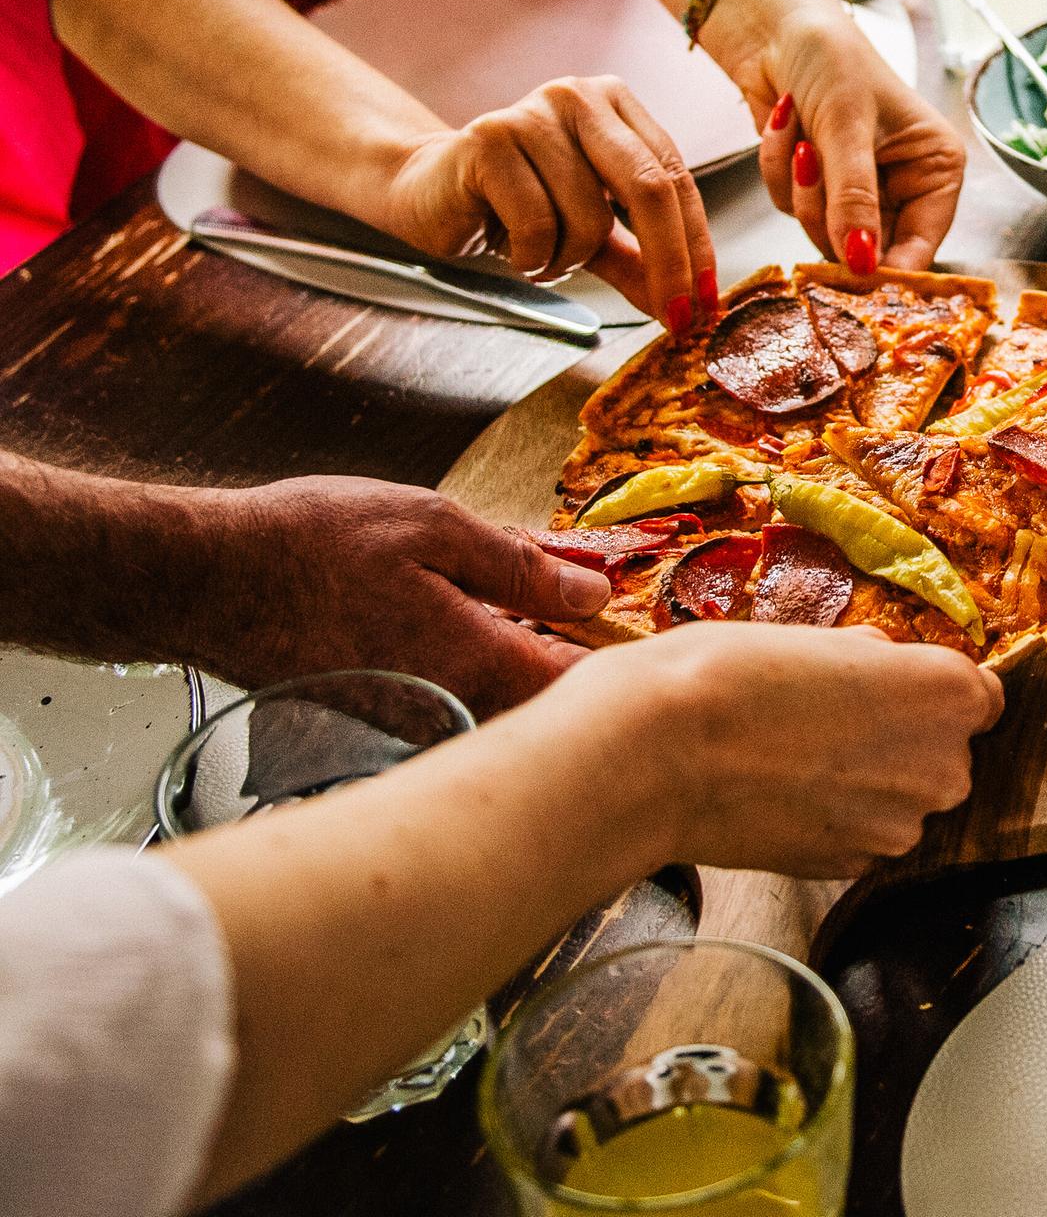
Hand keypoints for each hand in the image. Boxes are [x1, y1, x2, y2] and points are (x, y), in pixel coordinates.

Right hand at [192, 478, 610, 717]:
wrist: (205, 582)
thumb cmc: (310, 546)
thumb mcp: (432, 526)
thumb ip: (520, 564)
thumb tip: (590, 590)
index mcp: (474, 661)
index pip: (577, 687)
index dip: (617, 659)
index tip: (639, 630)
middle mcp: (448, 708)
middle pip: (544, 707)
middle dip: (576, 664)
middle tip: (592, 615)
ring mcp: (411, 722)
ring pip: (499, 705)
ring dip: (524, 664)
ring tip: (535, 614)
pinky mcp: (379, 719)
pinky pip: (455, 701)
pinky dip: (477, 666)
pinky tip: (471, 622)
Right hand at [379, 77, 716, 332]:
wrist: (426, 191)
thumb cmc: (513, 205)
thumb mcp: (589, 233)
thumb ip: (639, 260)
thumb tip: (687, 303)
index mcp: (616, 106)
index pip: (675, 177)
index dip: (696, 244)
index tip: (704, 301)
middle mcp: (579, 97)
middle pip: (650, 187)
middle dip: (668, 263)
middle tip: (674, 318)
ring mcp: (533, 113)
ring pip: (590, 216)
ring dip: (569, 257)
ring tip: (538, 249)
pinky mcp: (488, 139)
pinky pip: (538, 223)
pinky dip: (531, 254)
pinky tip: (509, 242)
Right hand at [557, 623, 1002, 878]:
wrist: (655, 755)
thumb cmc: (728, 676)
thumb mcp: (813, 635)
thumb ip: (871, 660)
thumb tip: (882, 667)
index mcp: (945, 694)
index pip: (982, 696)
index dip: (935, 690)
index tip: (897, 687)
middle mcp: (942, 767)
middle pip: (944, 750)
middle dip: (901, 736)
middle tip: (829, 714)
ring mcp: (897, 828)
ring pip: (901, 797)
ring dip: (866, 781)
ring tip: (792, 753)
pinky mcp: (850, 869)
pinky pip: (861, 835)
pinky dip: (834, 818)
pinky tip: (779, 790)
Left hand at [742, 0, 965, 271]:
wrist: (775, 26)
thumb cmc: (831, 57)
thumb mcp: (848, 126)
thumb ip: (854, 198)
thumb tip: (862, 261)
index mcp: (934, 170)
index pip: (920, 247)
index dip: (885, 266)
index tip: (851, 270)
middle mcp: (902, 187)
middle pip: (867, 250)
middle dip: (829, 212)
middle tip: (813, 162)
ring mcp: (857, 191)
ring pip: (824, 233)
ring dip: (800, 188)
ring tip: (801, 134)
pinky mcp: (816, 187)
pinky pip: (792, 209)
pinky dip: (779, 172)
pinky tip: (785, 125)